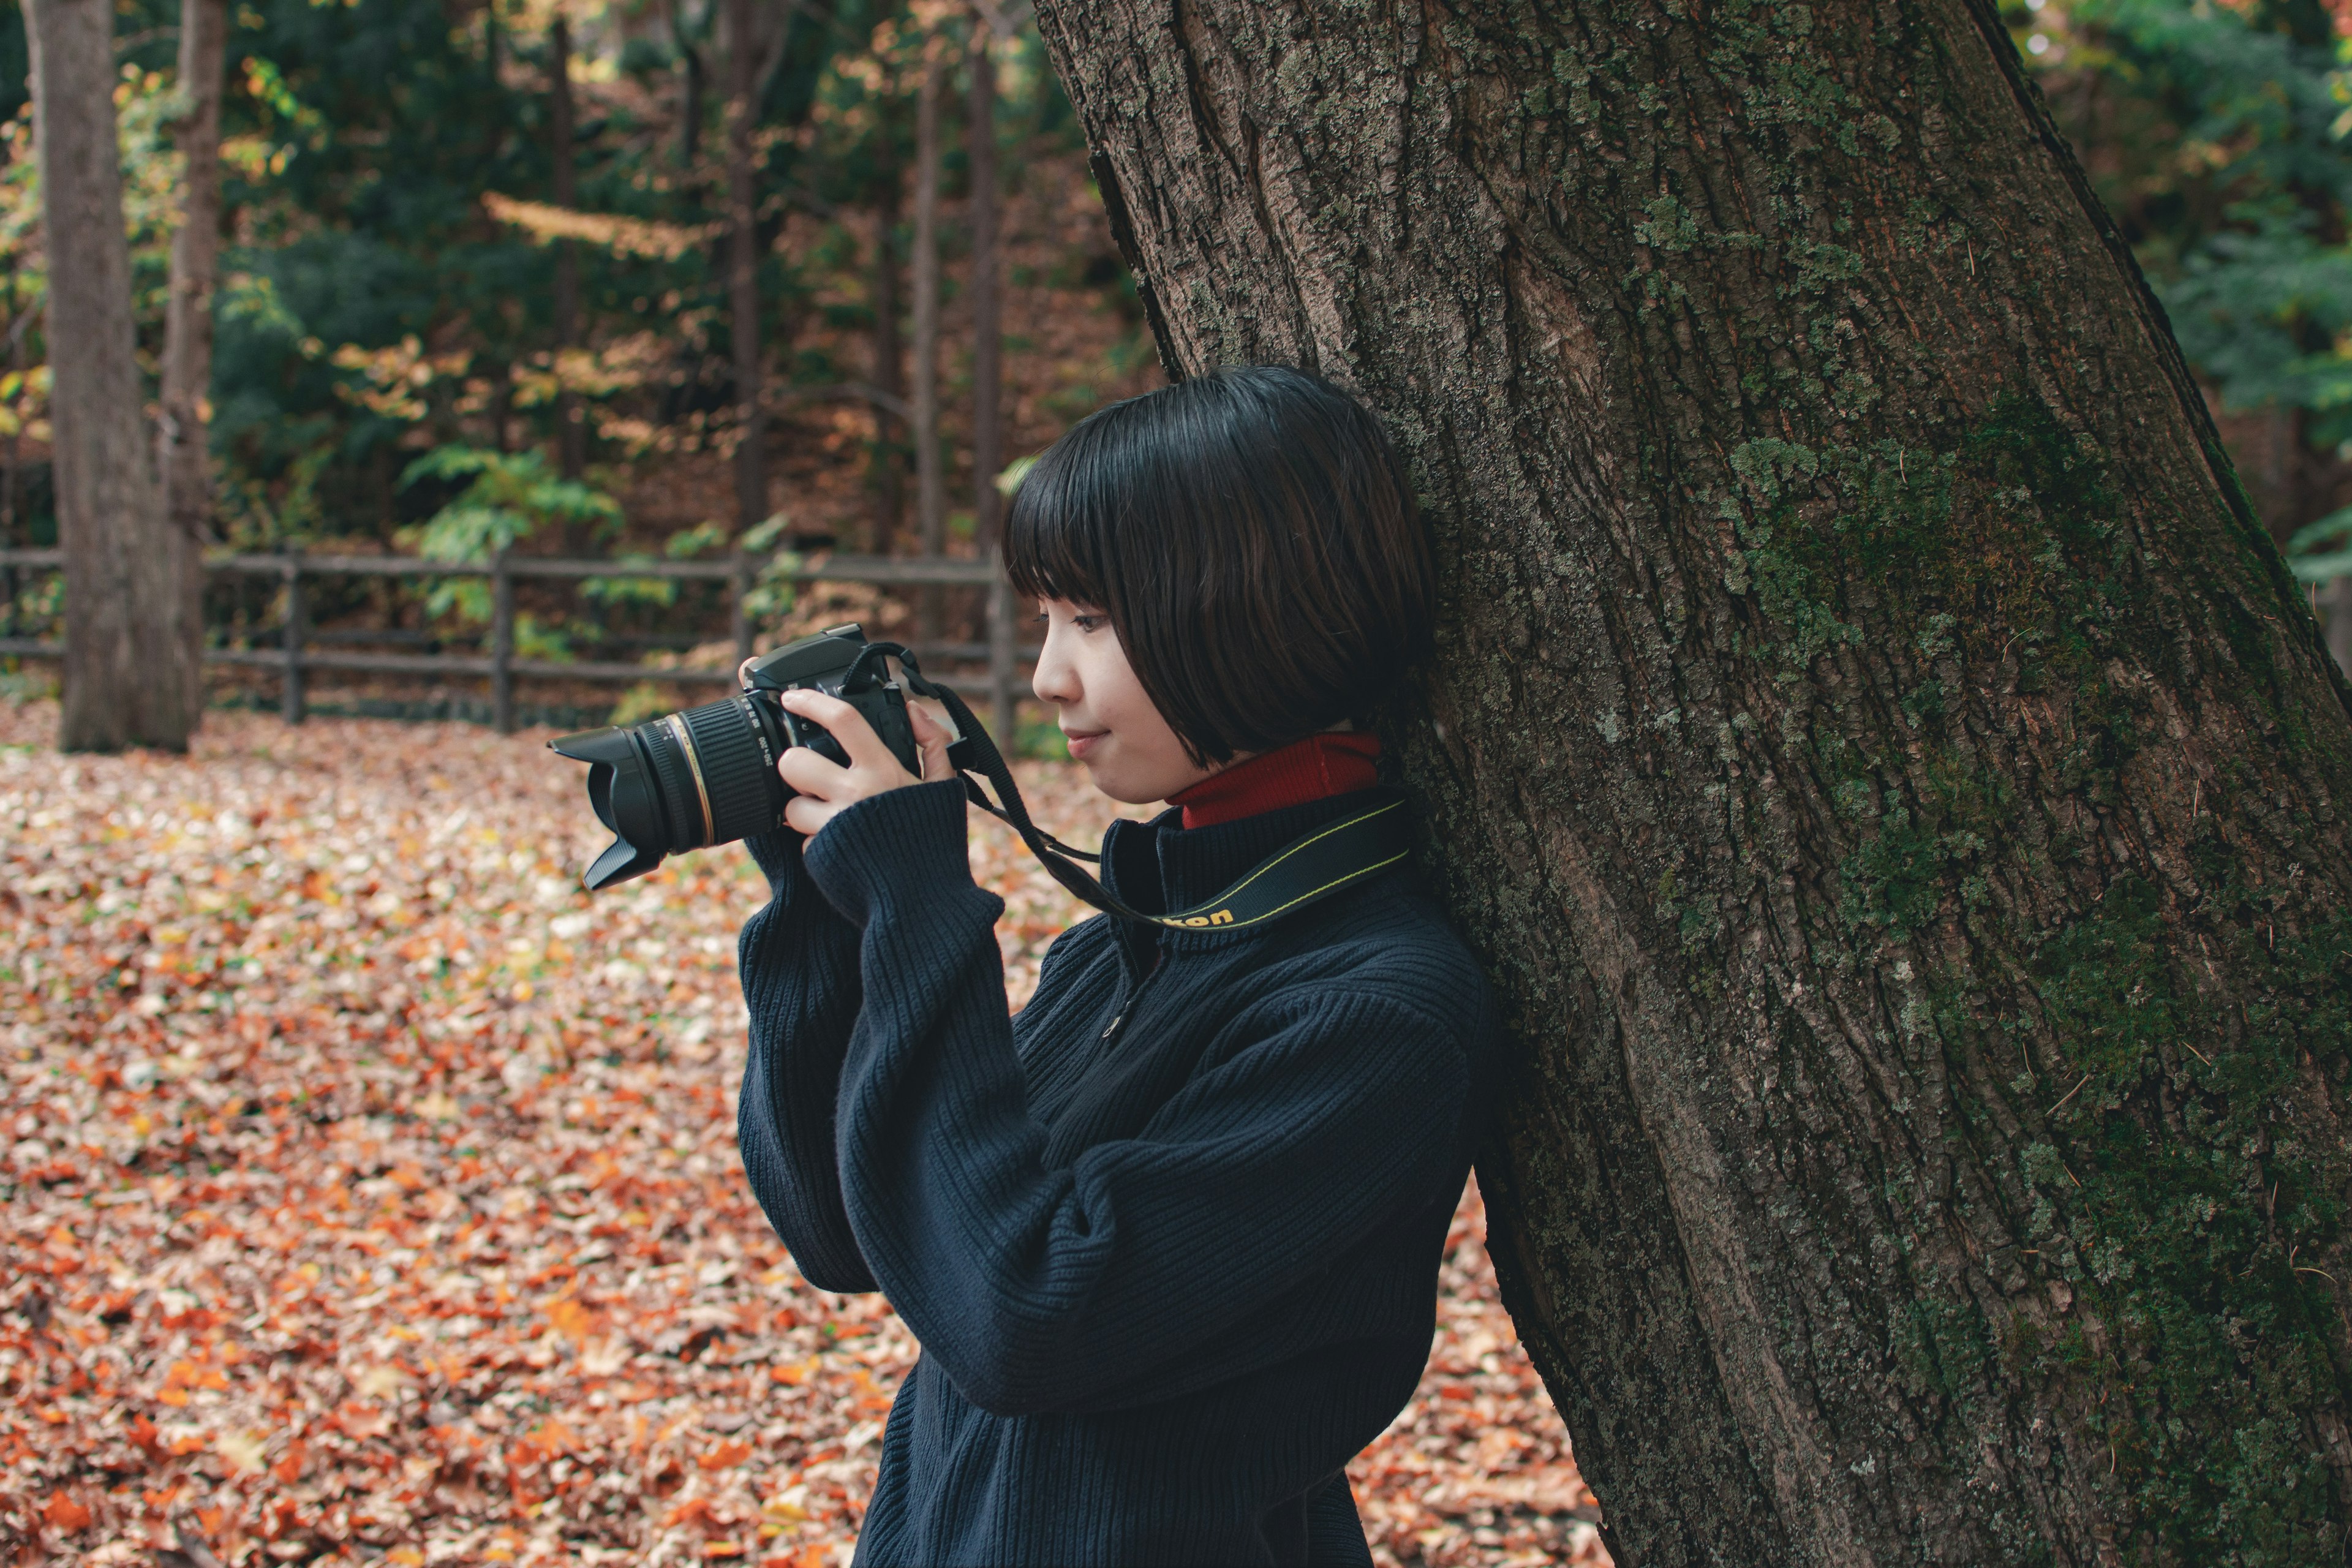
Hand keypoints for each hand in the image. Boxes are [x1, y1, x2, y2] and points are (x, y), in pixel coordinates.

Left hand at [775, 688, 955, 838]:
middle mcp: (853, 793)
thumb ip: (932, 744)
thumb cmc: (935, 842)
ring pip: (789, 805)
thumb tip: (914, 711)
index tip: (792, 697)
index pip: (841, 719)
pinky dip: (816, 841)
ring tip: (827, 817)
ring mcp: (832, 825)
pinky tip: (839, 844)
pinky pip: (802, 841)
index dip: (811, 701)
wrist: (924, 902)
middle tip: (809, 775)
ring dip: (801, 810)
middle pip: (794, 762)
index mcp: (882, 770)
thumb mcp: (944, 788)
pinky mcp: (820, 855)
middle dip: (795, 766)